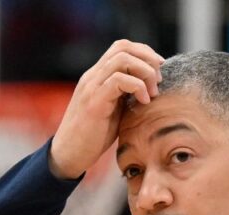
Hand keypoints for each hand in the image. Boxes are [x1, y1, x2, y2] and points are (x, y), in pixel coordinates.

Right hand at [49, 39, 164, 179]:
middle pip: (123, 47)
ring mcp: (92, 86)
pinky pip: (118, 80)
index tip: (159, 70)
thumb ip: (127, 96)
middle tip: (159, 81)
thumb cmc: (93, 136)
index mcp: (98, 75)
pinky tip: (144, 102)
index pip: (122, 47)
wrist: (69, 154)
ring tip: (152, 93)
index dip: (145, 53)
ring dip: (145, 73)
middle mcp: (93, 76)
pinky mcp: (94, 101)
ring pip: (122, 59)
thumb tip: (152, 90)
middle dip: (148, 59)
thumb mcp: (115, 110)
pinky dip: (137, 87)